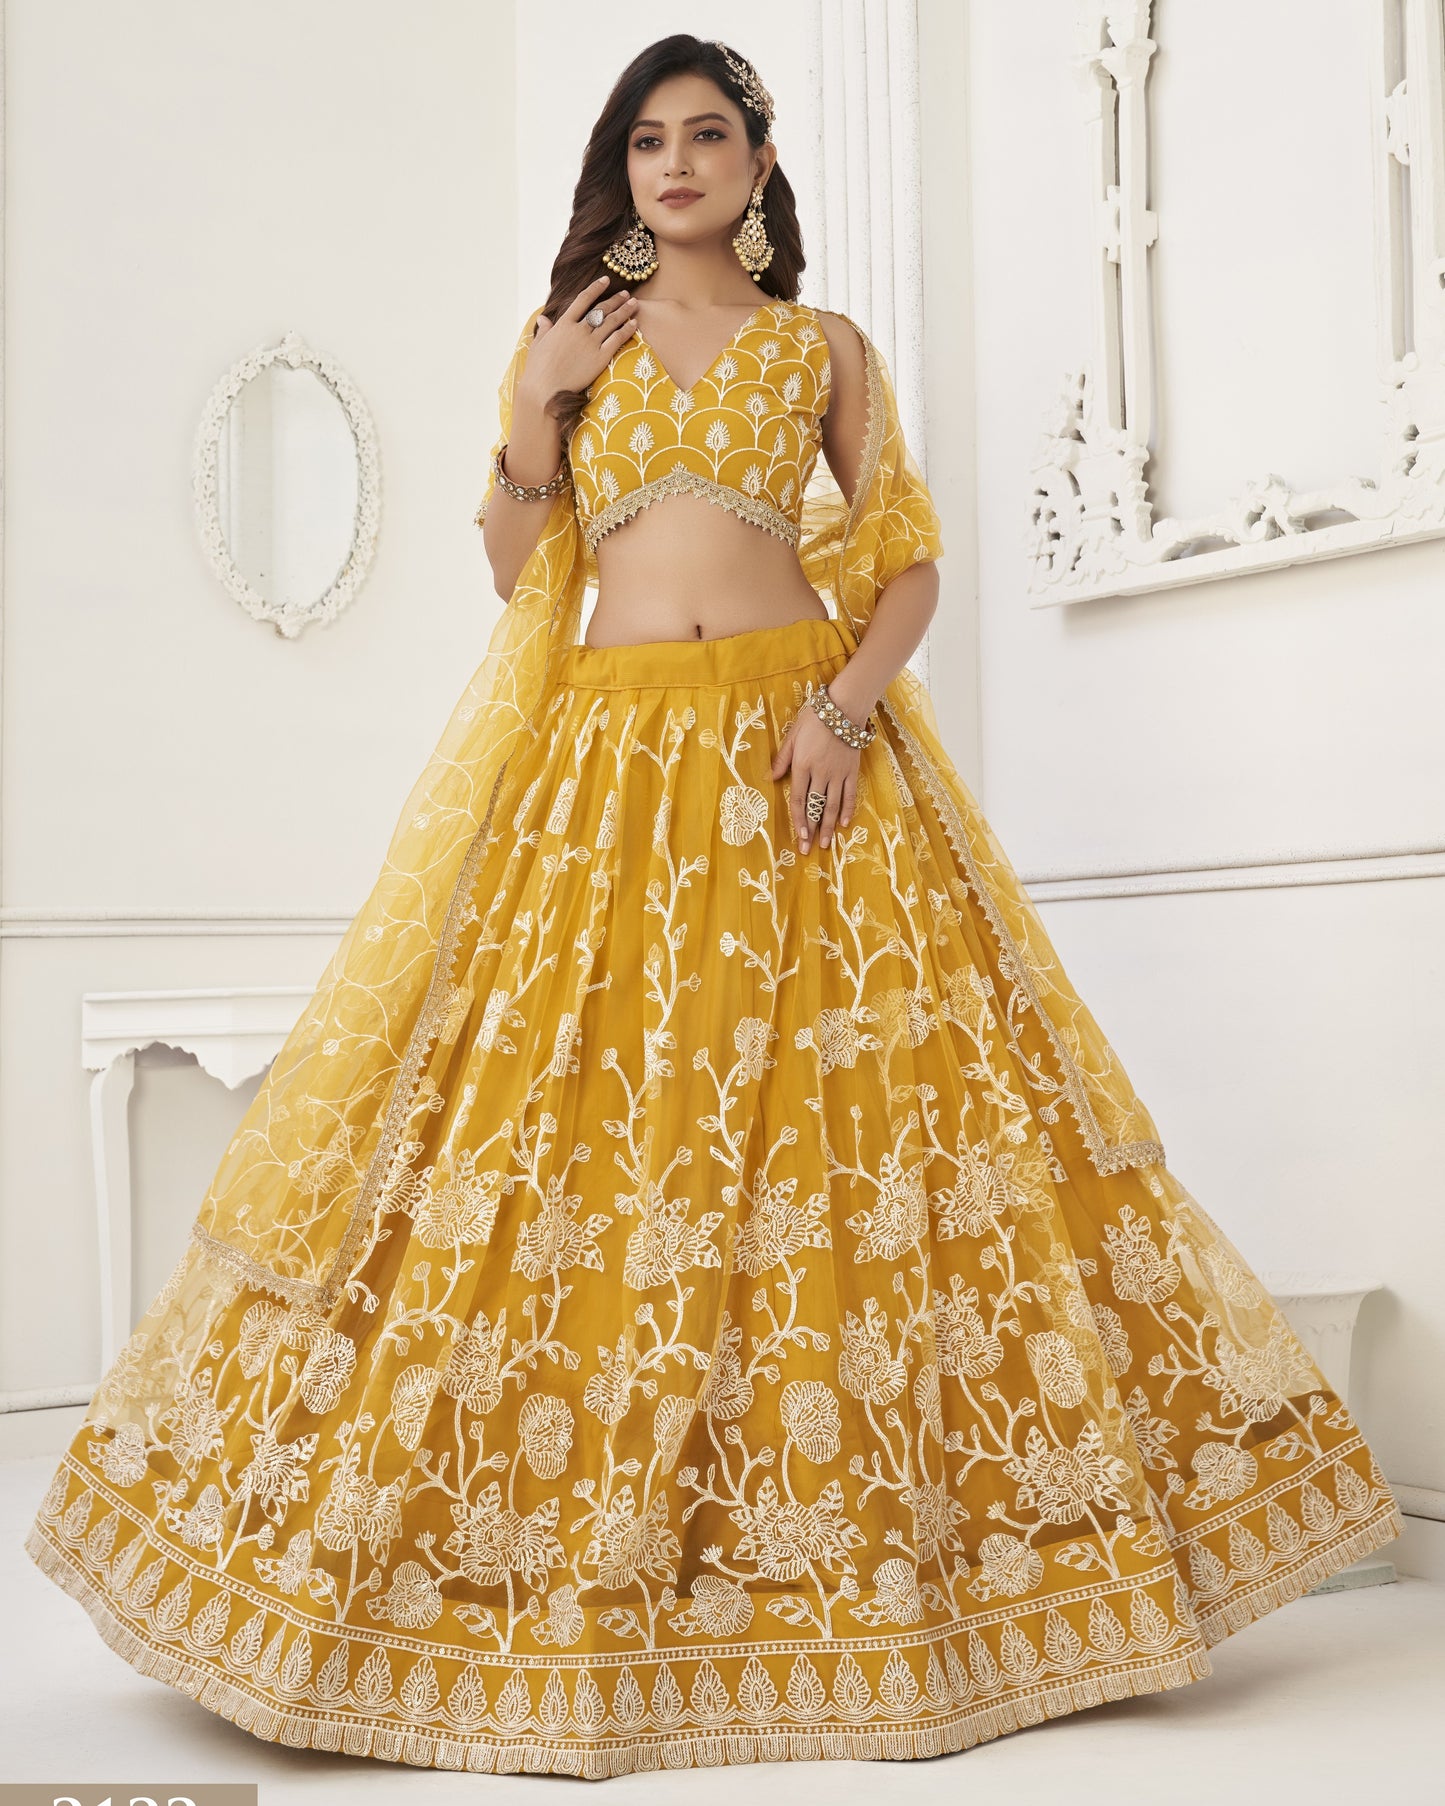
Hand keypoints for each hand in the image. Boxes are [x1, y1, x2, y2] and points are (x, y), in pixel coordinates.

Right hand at [518, 277, 638, 409]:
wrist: (545, 390)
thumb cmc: (538, 370)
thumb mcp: (538, 346)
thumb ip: (544, 330)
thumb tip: (543, 318)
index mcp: (563, 324)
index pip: (583, 300)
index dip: (596, 288)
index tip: (605, 280)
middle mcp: (578, 330)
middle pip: (601, 309)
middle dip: (615, 300)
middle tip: (626, 294)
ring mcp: (590, 343)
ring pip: (612, 322)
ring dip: (625, 311)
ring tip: (634, 304)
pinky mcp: (600, 357)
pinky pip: (617, 339)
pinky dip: (627, 330)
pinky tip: (634, 324)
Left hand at [770, 700, 860, 854]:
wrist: (844, 707)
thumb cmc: (814, 718)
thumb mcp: (792, 735)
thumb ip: (782, 758)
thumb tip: (770, 778)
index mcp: (802, 765)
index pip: (798, 798)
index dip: (798, 819)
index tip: (799, 836)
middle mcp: (820, 773)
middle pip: (815, 806)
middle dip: (812, 830)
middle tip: (809, 849)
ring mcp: (838, 773)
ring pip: (832, 805)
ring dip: (829, 826)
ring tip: (827, 844)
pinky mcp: (852, 770)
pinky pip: (850, 794)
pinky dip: (847, 810)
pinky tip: (845, 824)